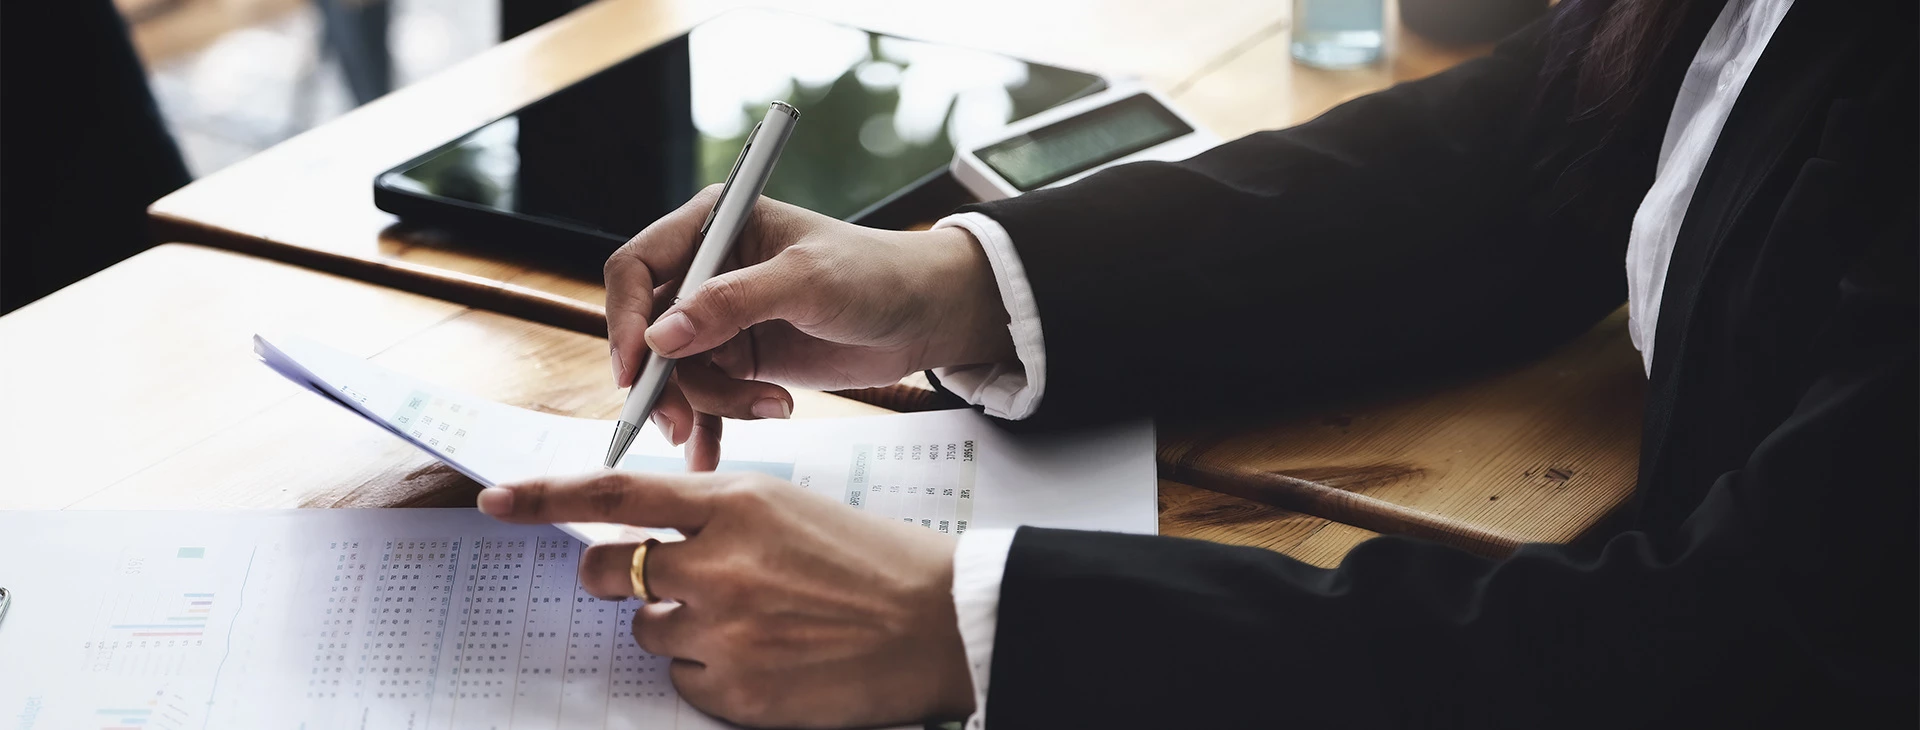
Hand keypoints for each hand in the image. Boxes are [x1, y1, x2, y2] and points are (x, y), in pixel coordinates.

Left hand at [477, 471, 974, 728]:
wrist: (941, 624)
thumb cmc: (873, 560)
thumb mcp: (791, 508)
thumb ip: (715, 515)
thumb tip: (646, 538)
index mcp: (735, 503)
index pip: (616, 492)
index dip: (545, 498)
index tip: (497, 500)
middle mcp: (718, 564)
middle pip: (609, 570)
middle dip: (616, 575)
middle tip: (655, 579)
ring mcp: (724, 632)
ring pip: (647, 631)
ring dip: (679, 628)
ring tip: (752, 624)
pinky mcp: (736, 693)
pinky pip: (682, 684)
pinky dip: (710, 675)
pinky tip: (766, 661)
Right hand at [605, 188, 1012, 465]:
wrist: (926, 316)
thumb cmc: (875, 274)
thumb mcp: (806, 282)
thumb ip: (732, 303)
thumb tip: (661, 337)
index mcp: (714, 225)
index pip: (637, 268)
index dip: (624, 319)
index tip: (635, 370)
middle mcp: (707, 270)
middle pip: (647, 330)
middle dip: (661, 380)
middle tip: (677, 422)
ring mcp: (721, 318)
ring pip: (677, 373)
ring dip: (707, 404)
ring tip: (768, 409)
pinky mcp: (742, 358)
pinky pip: (704, 397)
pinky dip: (708, 426)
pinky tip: (711, 452)